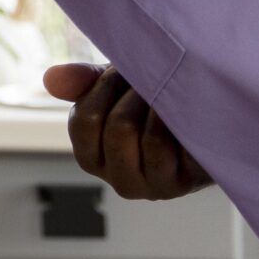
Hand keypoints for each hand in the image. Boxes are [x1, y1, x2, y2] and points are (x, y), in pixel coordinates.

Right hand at [44, 63, 214, 200]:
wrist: (208, 118)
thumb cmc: (155, 100)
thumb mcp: (116, 86)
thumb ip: (84, 83)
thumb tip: (50, 78)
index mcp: (94, 158)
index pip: (83, 122)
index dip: (104, 87)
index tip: (122, 72)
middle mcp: (120, 180)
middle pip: (119, 128)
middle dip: (137, 92)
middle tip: (153, 79)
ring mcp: (155, 185)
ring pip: (150, 137)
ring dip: (163, 103)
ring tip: (172, 91)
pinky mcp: (188, 183)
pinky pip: (181, 145)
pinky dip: (183, 117)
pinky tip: (188, 109)